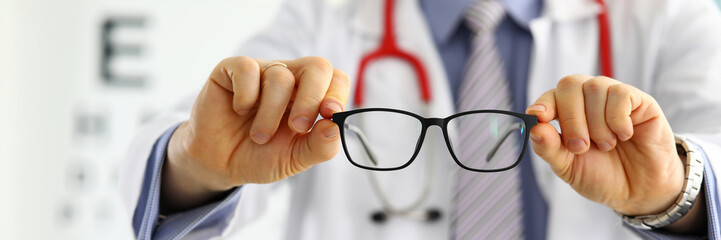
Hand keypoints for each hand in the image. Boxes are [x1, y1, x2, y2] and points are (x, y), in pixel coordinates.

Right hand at [162, 56, 349, 211]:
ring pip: (280, 77)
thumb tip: (334, 127)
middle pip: (317, 66)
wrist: (218, 164)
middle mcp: (291, 79)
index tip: (329, 114)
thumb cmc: (260, 156)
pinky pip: (247, 69)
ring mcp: (262, 71)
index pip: (337, 79)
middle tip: (298, 126)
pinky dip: (246, 96)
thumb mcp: (294, 159)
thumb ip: (319, 147)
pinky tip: (239, 111)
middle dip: (312, 98)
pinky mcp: (232, 69)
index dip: (338, 93)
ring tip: (259, 136)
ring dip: (271, 114)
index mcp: (311, 97)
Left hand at [525, 75, 684, 216]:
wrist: (639, 191)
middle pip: (569, 84)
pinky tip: (624, 135)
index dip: (544, 103)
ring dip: (597, 123)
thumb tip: (535, 128)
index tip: (540, 117)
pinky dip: (618, 119)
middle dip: (571, 118)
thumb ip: (549, 148)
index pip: (550, 96)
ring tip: (606, 146)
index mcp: (566, 112)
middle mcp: (588, 99)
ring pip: (595, 88)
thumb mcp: (568, 168)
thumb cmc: (601, 175)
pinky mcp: (640, 101)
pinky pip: (621, 94)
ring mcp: (613, 97)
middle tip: (580, 147)